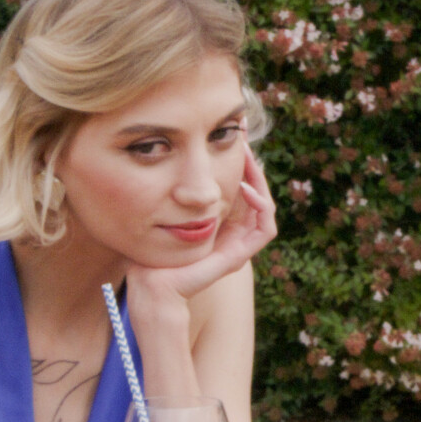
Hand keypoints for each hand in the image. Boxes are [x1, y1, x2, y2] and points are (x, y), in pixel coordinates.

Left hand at [129, 144, 277, 305]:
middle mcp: (233, 233)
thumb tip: (179, 164)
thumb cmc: (155, 250)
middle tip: (244, 141)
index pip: (242, 190)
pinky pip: (266, 229)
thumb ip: (180, 195)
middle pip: (257, 195)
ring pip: (266, 208)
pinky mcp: (240, 255)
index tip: (235, 139)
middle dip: (253, 167)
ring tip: (249, 160)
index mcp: (221, 224)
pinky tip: (246, 188)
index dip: (243, 166)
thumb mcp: (169, 212)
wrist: (154, 282)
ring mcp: (239, 245)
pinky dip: (262, 207)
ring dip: (261, 183)